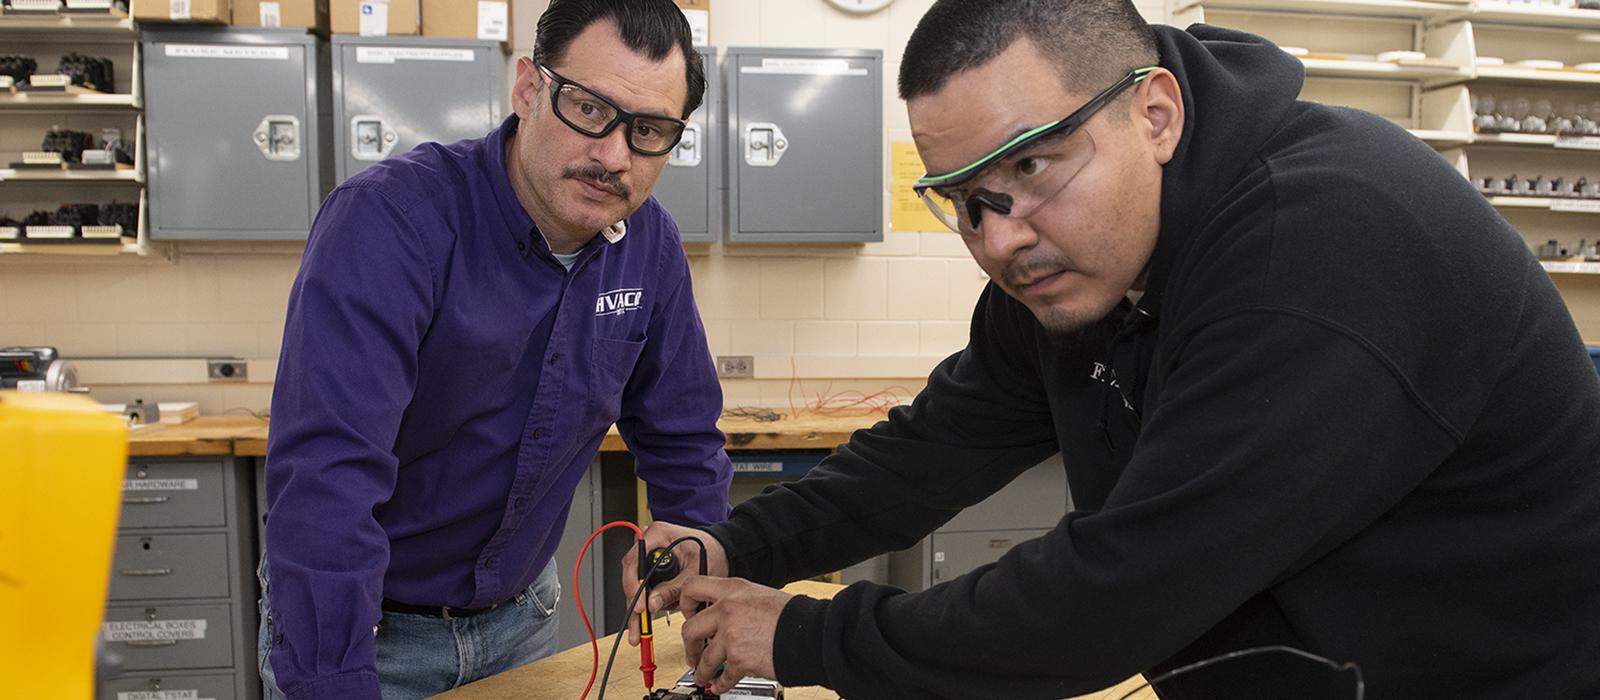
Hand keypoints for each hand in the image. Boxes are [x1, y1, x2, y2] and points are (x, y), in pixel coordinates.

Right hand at [622, 521, 728, 644]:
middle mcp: (649, 544)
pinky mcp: (651, 569)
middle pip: (632, 575)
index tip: (639, 605)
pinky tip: (646, 622)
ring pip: (635, 585)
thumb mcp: (695, 572)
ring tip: (640, 631)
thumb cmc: (712, 553)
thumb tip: (652, 604)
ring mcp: (649, 556)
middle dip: (634, 603)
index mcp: (658, 534)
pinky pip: (643, 588)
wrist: (720, 552)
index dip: (633, 585)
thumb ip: (673, 588)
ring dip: (638, 608)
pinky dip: (645, 605)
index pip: (634, 560)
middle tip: (637, 626)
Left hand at [679, 576, 789, 693]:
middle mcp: (727, 610)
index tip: (688, 616)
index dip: (685, 603)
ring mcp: (731, 635)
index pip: (693, 587)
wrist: (808, 633)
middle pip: (690, 629)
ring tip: (703, 676)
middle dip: (689, 646)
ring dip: (702, 671)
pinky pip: (723, 676)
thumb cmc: (790, 615)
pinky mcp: (739, 659)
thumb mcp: (759, 594)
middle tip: (692, 654)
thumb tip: (722, 615)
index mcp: (732, 590)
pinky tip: (721, 684)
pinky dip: (721, 684)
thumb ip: (737, 601)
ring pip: (704, 659)